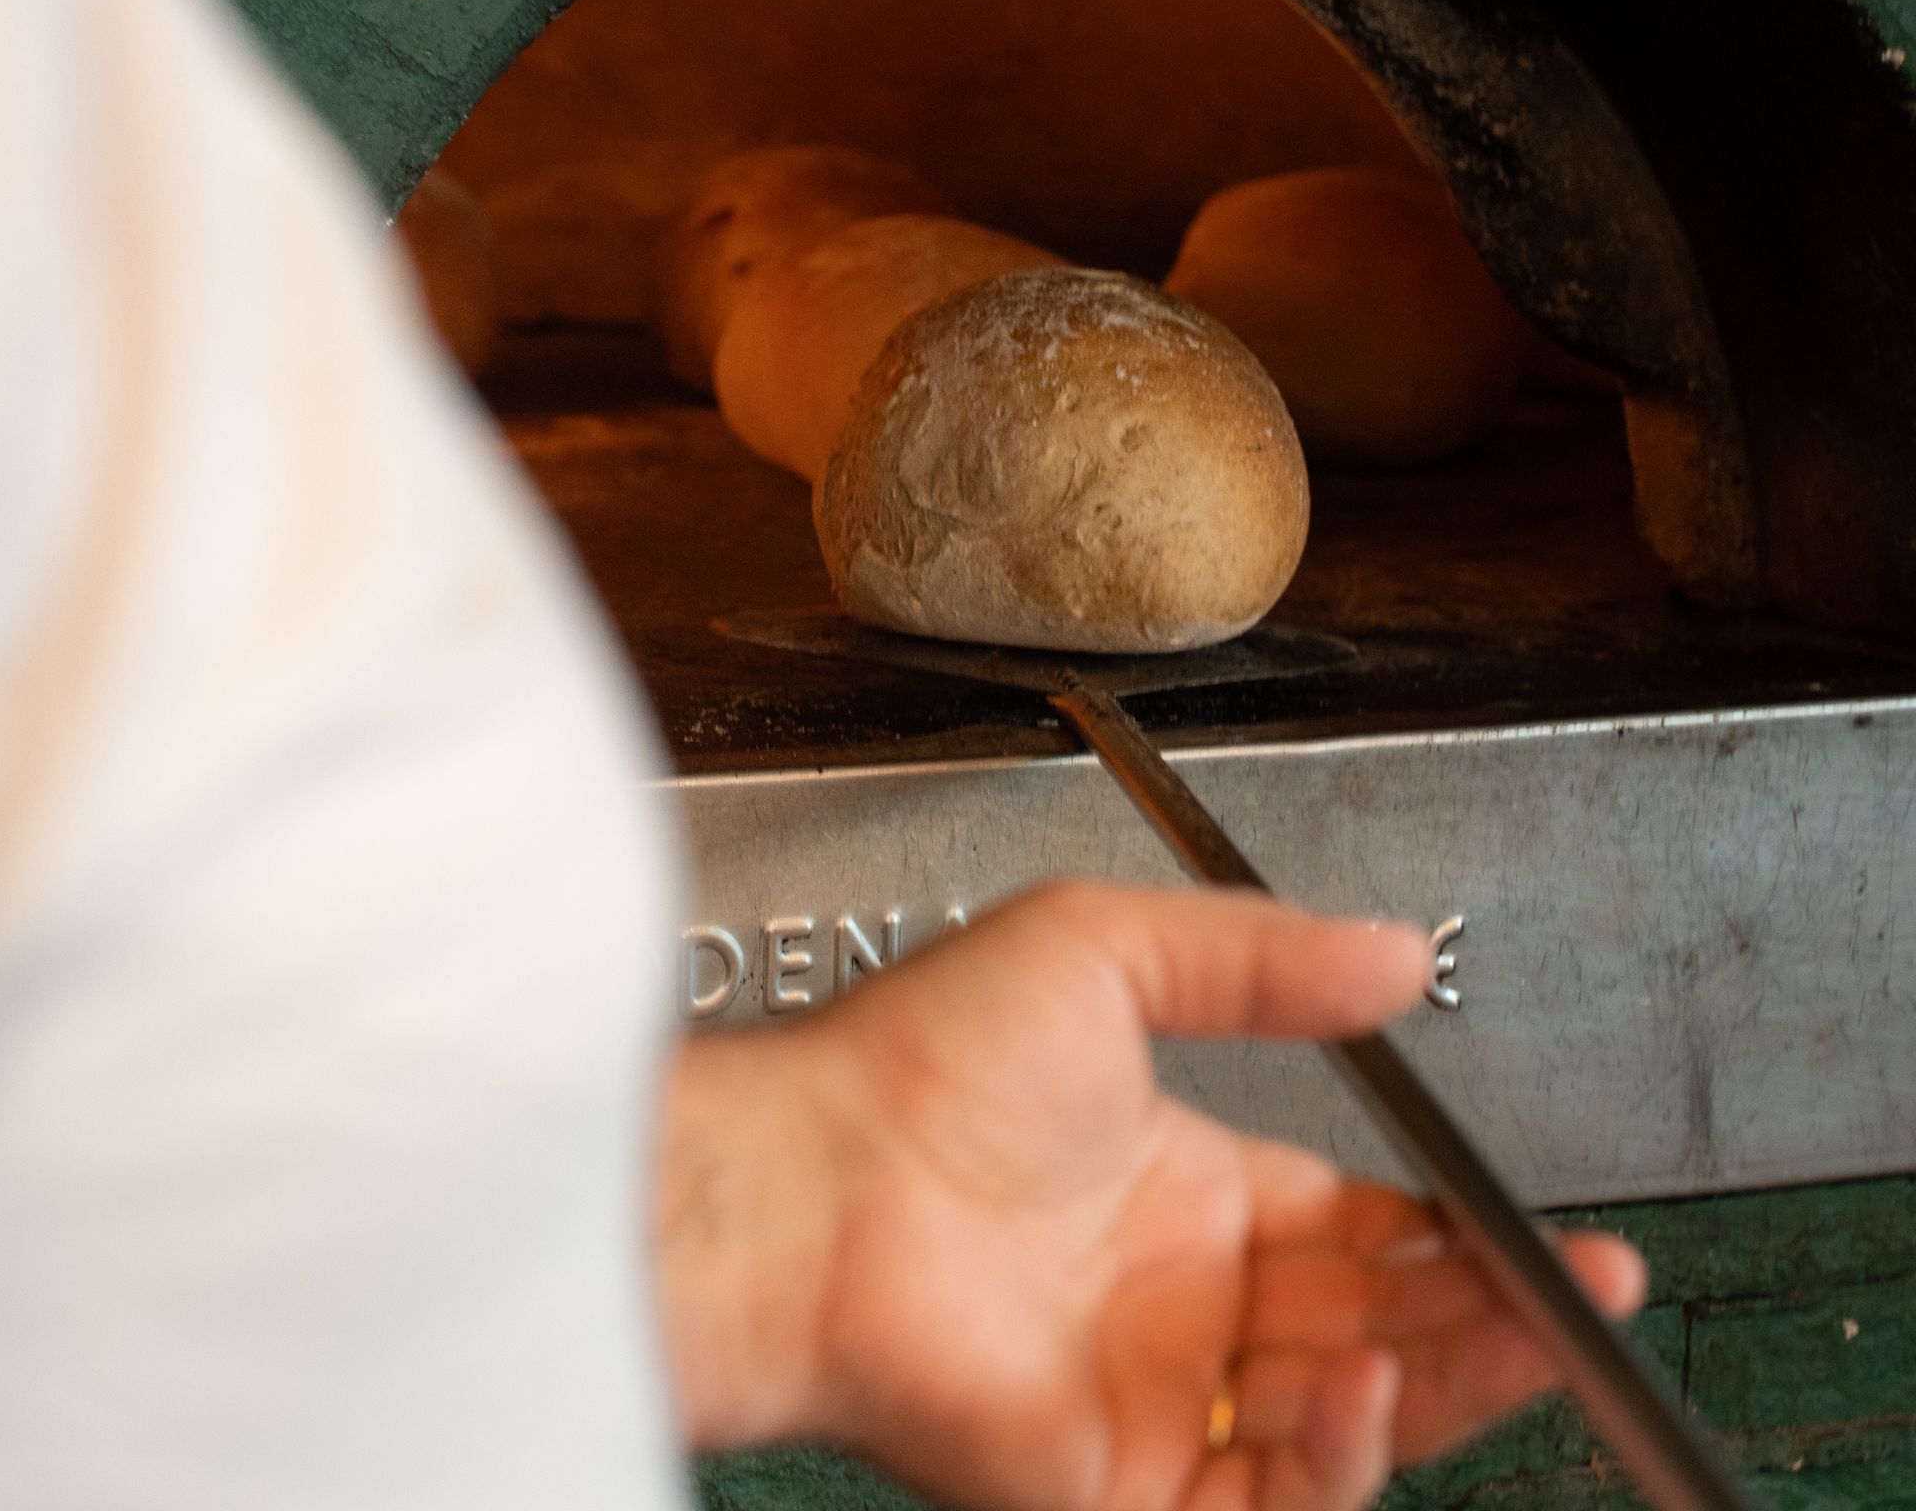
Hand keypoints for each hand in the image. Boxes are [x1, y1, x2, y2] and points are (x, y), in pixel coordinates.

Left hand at [659, 880, 1644, 1510]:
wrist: (816, 1180)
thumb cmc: (920, 1063)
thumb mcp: (1110, 952)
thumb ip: (1263, 959)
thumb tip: (1399, 954)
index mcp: (1188, 1194)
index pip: (1361, 1230)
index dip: (1454, 1234)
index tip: (1541, 1225)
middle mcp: (1181, 1306)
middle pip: (1379, 1331)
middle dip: (1492, 1318)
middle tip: (1591, 1291)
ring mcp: (1153, 1408)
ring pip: (1343, 1427)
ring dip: (1434, 1385)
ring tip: (1500, 1325)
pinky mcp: (1114, 1493)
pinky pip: (1263, 1505)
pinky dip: (1333, 1459)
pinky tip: (1355, 1378)